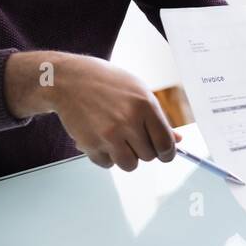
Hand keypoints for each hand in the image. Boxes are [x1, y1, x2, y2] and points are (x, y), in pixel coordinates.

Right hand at [5, 51, 179, 171]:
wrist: (69, 80)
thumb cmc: (106, 82)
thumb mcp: (138, 91)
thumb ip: (158, 118)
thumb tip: (177, 140)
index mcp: (145, 105)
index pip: (166, 143)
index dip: (168, 153)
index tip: (164, 154)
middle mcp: (128, 121)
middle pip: (149, 156)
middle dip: (144, 150)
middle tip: (133, 137)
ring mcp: (109, 135)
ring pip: (130, 165)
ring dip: (126, 157)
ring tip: (118, 140)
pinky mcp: (91, 144)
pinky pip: (107, 164)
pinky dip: (106, 156)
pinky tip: (101, 138)